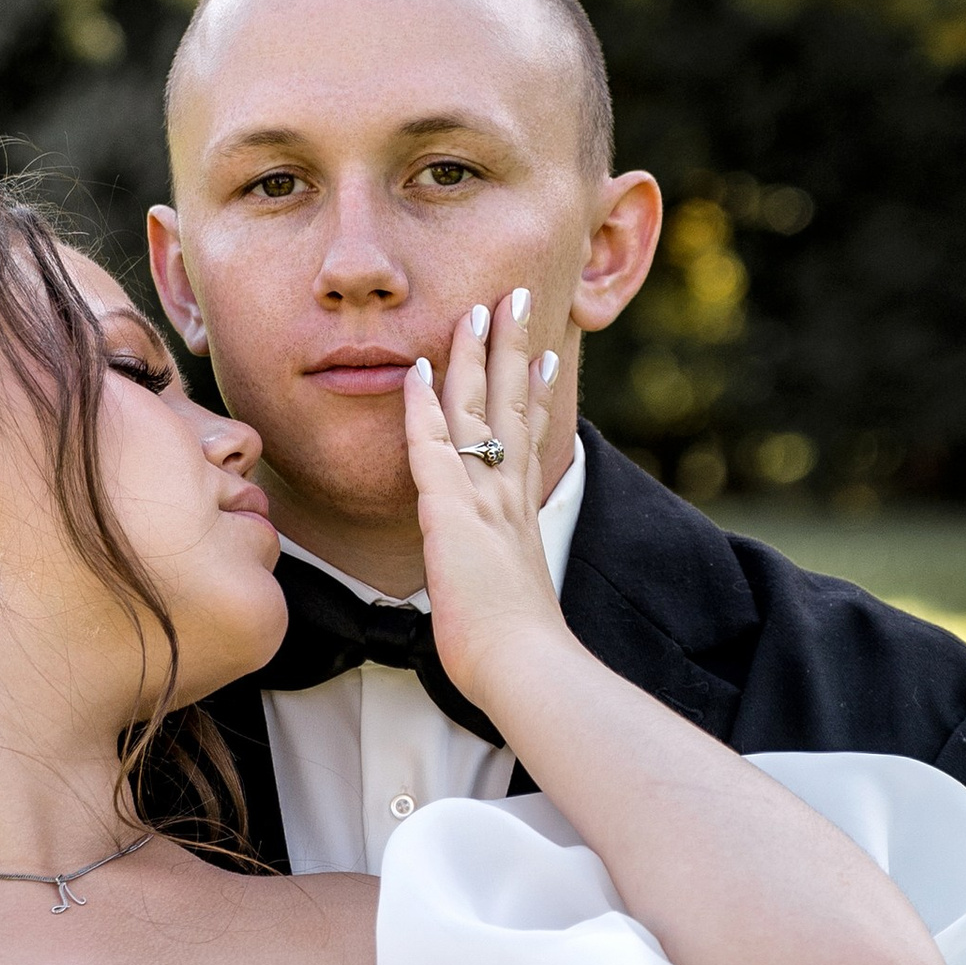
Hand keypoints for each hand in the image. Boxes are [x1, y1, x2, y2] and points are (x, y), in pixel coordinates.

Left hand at [403, 291, 573, 719]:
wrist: (525, 667)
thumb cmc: (519, 655)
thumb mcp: (519, 607)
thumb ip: (512, 587)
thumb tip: (519, 606)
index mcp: (522, 517)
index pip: (529, 440)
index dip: (534, 394)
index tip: (545, 355)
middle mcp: (508, 497)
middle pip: (512, 404)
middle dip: (515, 347)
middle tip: (521, 297)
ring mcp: (484, 499)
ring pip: (479, 410)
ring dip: (478, 354)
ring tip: (482, 306)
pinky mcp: (453, 513)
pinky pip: (434, 446)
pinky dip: (426, 406)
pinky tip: (420, 368)